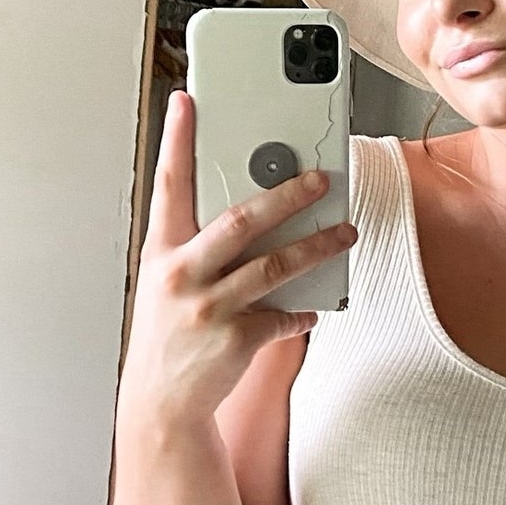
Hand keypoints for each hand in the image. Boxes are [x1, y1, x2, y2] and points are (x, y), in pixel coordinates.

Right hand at [118, 90, 357, 430]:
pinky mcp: (234, 340)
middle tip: (320, 177)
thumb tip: (254, 213)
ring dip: (317, 247)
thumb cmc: (169, 335)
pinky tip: (312, 307)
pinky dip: (302, 311)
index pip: (168, 184)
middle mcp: (181, 275)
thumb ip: (199, 247)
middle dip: (286, 194)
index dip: (177, 139)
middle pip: (241, 220)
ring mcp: (207, 308)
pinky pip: (282, 316)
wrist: (161, 403)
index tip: (188, 100)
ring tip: (344, 234)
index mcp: (161, 252)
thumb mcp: (167, 283)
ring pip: (274, 266)